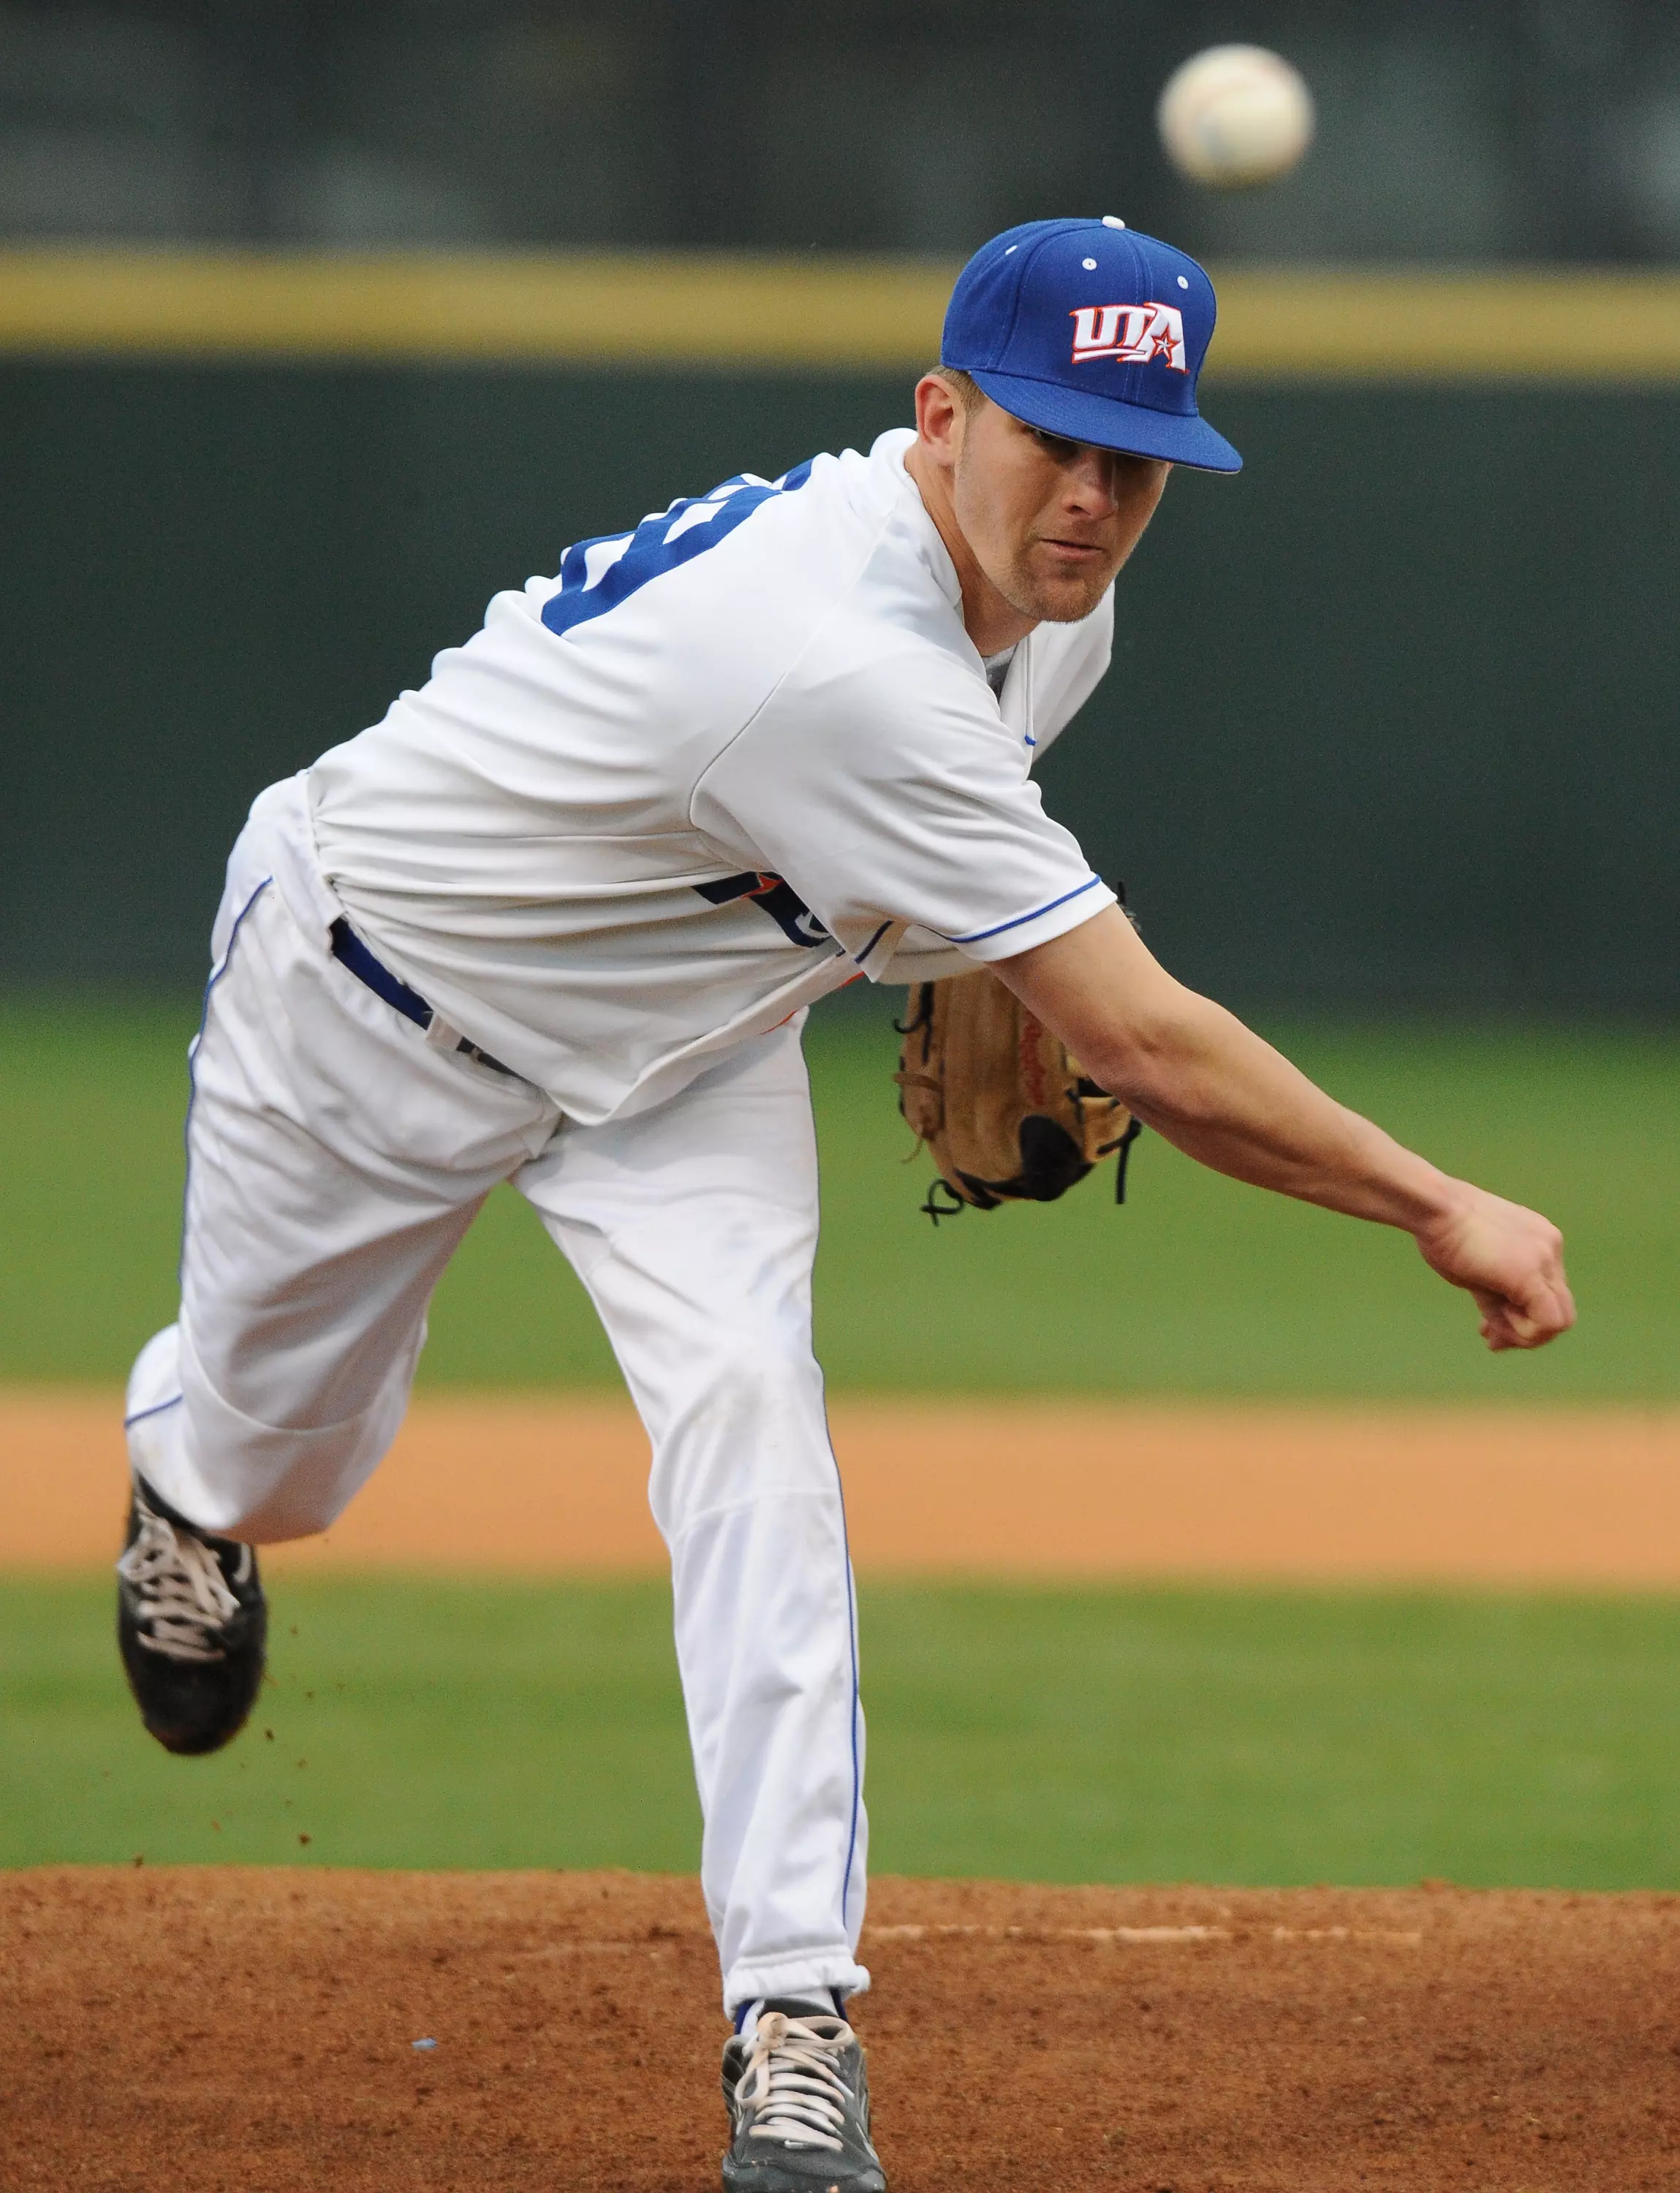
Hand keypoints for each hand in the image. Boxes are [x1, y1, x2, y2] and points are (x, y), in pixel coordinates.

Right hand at [1413, 1184, 1575, 1351]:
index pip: (1549, 1293)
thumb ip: (1497, 1295)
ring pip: (1559, 1319)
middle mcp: (1552, 1250)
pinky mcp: (1532, 1275)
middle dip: (1527, 1332)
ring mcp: (1547, 1260)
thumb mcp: (1478, 1270)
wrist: (1435, 1209)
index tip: (1489, 1327)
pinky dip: (1525, 1333)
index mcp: (1540, 1243)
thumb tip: (1498, 1332)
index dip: (1525, 1318)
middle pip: (1560, 1309)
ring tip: (1489, 1333)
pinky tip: (1495, 1328)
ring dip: (1524, 1335)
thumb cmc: (1444, 1232)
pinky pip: (1548, 1321)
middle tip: (1493, 1341)